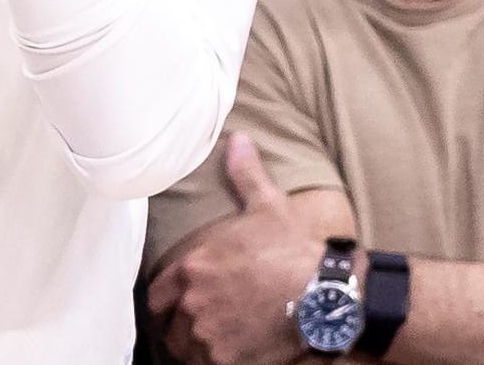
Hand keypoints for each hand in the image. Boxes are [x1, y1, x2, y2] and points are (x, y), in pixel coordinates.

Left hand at [147, 135, 324, 364]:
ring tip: (212, 339)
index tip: (177, 301)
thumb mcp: (268, 206)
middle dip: (178, 323)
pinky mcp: (228, 358)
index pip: (158, 291)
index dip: (167, 297)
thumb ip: (245, 174)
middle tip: (195, 323)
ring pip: (184, 347)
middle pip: (168, 323)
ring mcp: (208, 332)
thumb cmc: (295, 249)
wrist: (325, 294)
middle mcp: (193, 300)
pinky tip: (229, 353)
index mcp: (193, 264)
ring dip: (194, 344)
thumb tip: (238, 140)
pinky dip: (213, 361)